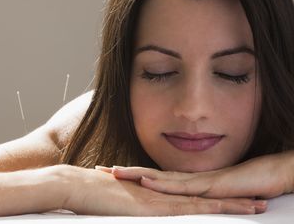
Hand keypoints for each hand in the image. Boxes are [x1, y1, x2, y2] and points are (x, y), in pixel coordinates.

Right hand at [56, 165, 266, 214]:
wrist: (77, 184)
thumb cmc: (94, 194)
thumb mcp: (121, 202)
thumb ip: (135, 205)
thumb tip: (142, 210)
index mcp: (158, 194)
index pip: (194, 198)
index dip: (217, 200)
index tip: (237, 203)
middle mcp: (163, 194)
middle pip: (205, 199)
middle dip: (234, 202)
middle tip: (260, 203)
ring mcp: (158, 199)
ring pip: (202, 203)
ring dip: (230, 206)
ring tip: (254, 207)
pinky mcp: (150, 206)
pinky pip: (183, 209)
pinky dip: (205, 211)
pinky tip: (222, 212)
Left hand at [95, 151, 293, 200]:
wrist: (269, 174)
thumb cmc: (242, 185)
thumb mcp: (210, 196)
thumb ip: (193, 198)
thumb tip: (177, 202)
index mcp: (183, 182)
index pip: (152, 178)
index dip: (131, 174)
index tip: (111, 173)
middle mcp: (185, 180)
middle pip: (149, 175)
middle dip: (125, 172)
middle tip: (101, 169)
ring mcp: (195, 182)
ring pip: (159, 178)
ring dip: (136, 174)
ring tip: (114, 172)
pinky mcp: (207, 188)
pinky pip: (180, 187)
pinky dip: (161, 185)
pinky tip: (146, 182)